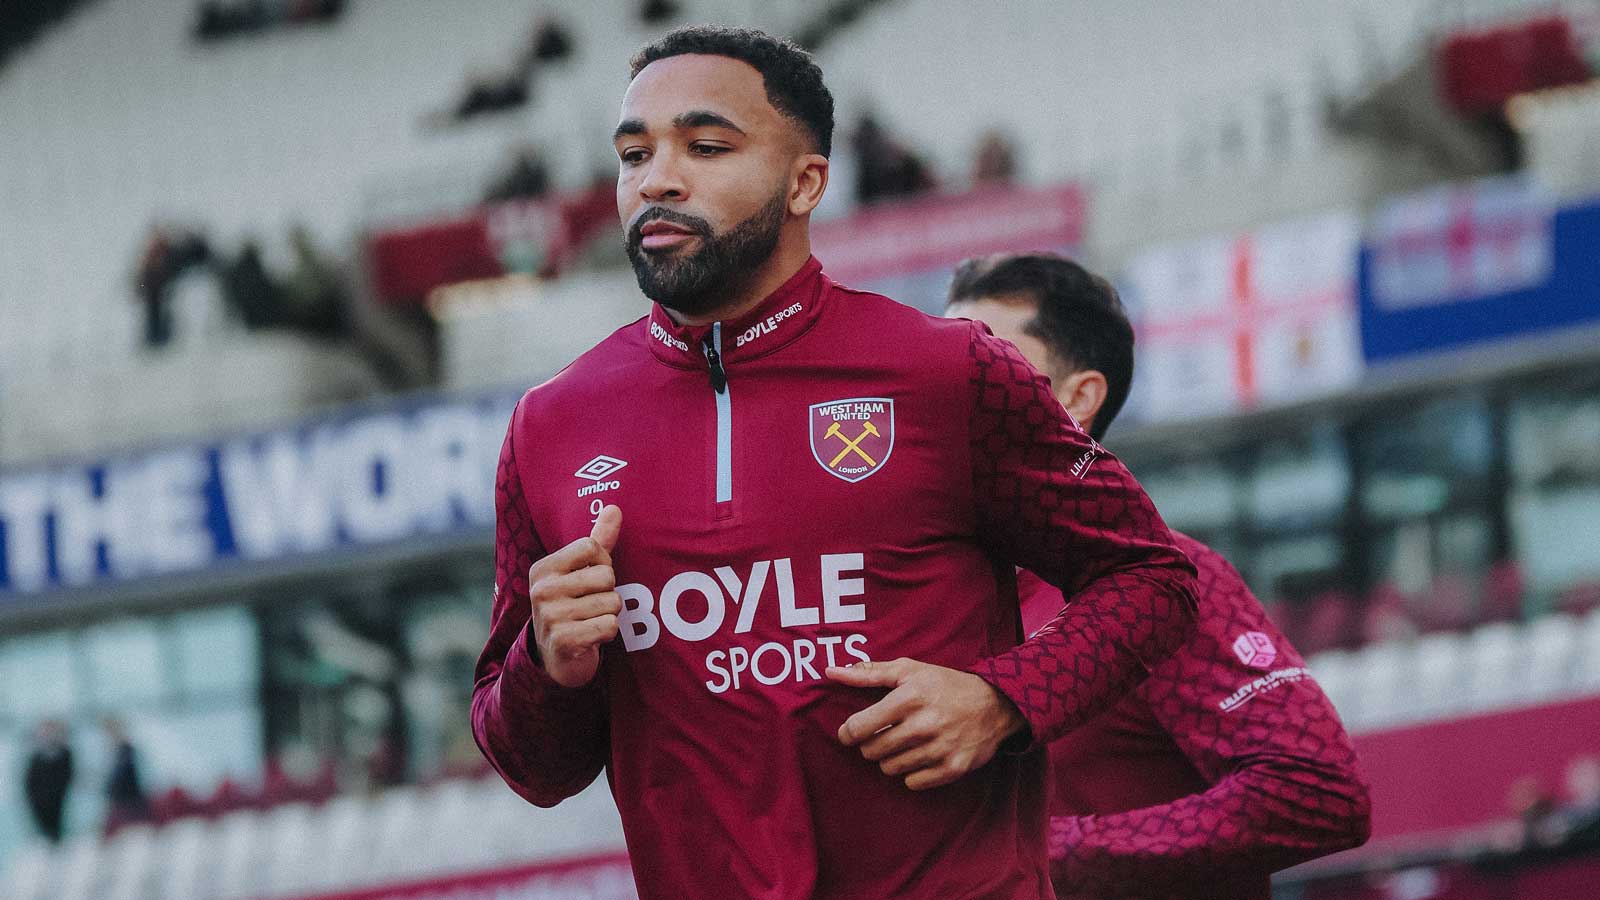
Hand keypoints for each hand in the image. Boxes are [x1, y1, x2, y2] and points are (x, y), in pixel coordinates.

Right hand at [527, 506, 622, 687]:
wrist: (555, 657)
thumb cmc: (572, 605)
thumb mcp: (580, 571)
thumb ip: (598, 540)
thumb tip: (615, 508)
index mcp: (543, 568)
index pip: (592, 546)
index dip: (603, 562)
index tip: (593, 578)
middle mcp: (541, 590)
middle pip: (606, 575)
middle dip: (609, 591)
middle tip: (591, 604)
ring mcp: (550, 617)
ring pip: (612, 602)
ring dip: (610, 614)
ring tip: (591, 620)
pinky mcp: (564, 641)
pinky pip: (610, 625)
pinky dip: (608, 632)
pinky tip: (592, 636)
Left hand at [828, 657, 1027, 790]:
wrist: (994, 704)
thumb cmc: (944, 685)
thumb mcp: (908, 671)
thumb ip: (868, 673)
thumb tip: (831, 673)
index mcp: (909, 697)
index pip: (859, 727)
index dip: (848, 732)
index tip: (852, 731)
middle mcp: (924, 724)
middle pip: (872, 751)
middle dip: (870, 744)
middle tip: (882, 736)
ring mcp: (939, 748)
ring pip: (890, 768)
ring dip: (890, 758)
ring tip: (903, 744)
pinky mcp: (952, 768)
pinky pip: (912, 783)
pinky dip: (911, 773)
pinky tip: (920, 756)